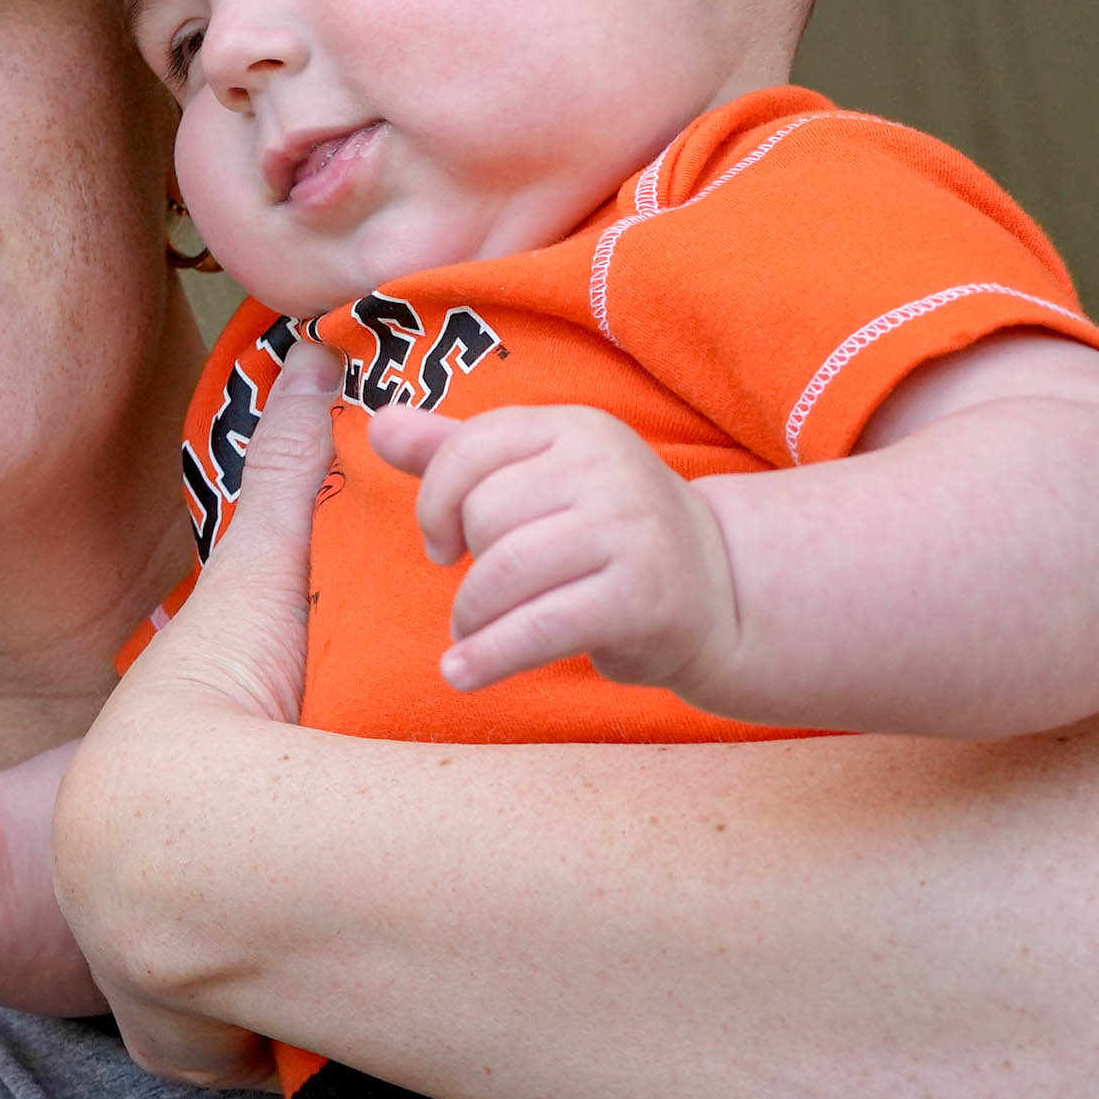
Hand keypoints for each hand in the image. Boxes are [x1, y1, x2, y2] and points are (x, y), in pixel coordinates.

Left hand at [52, 341, 336, 1087]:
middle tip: (300, 899)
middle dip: (225, 914)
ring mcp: (153, 980)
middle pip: (177, 908)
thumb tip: (312, 352)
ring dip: (236, 994)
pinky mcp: (182, 1042)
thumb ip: (287, 475)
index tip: (263, 801)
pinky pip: (216, 1054)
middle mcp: (126, 886)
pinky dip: (247, 1048)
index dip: (209, 802)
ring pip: (192, 996)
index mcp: (143, 790)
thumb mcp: (262, 588)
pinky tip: (290, 1030)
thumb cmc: (219, 712)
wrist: (192, 848)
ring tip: (309, 966)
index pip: (171, 800)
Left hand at [364, 399, 735, 694]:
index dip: (436, 502)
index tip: (442, 544)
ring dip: (473, 617)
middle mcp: (607, 468)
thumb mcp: (539, 479)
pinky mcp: (642, 596)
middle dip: (468, 567)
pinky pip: (539, 626)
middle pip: (486, 513)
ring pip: (506, 570)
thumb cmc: (609, 534)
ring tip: (473, 638)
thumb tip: (378, 424)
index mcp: (575, 428)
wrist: (720, 591)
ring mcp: (631, 529)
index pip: (470, 448)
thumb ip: (456, 455)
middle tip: (482, 598)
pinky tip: (463, 674)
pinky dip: (490, 656)